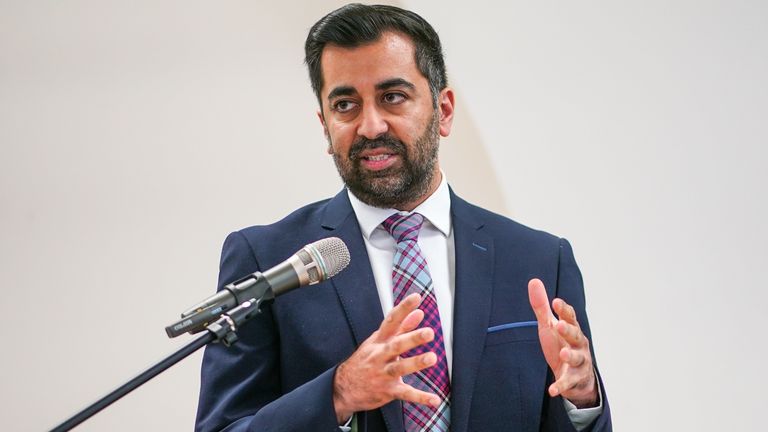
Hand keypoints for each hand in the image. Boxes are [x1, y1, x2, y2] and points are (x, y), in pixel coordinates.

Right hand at [332, 293, 440, 422]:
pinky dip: (420, 397)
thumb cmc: (366, 360)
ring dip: (415, 363)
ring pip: (399, 368)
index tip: (416, 297)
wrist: (343, 388)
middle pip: (396, 345)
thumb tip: (419, 313)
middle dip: (412, 338)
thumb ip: (402, 327)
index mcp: (379, 341)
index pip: (391, 321)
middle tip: (429, 332)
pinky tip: (434, 400)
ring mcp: (383, 374)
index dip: (403, 308)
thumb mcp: (379, 341)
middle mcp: (380, 355)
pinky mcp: (387, 391)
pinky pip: (405, 394)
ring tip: (432, 358)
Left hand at [528, 278, 597, 407]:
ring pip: (576, 358)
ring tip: (562, 354)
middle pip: (576, 335)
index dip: (564, 309)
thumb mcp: (549, 326)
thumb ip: (542, 307)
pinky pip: (568, 383)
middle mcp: (579, 344)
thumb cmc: (561, 344)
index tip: (556, 301)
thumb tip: (534, 281)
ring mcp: (578, 362)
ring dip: (570, 355)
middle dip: (568, 330)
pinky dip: (561, 386)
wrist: (576, 376)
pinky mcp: (574, 379)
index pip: (570, 317)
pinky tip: (552, 390)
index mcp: (572, 329)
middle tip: (559, 324)